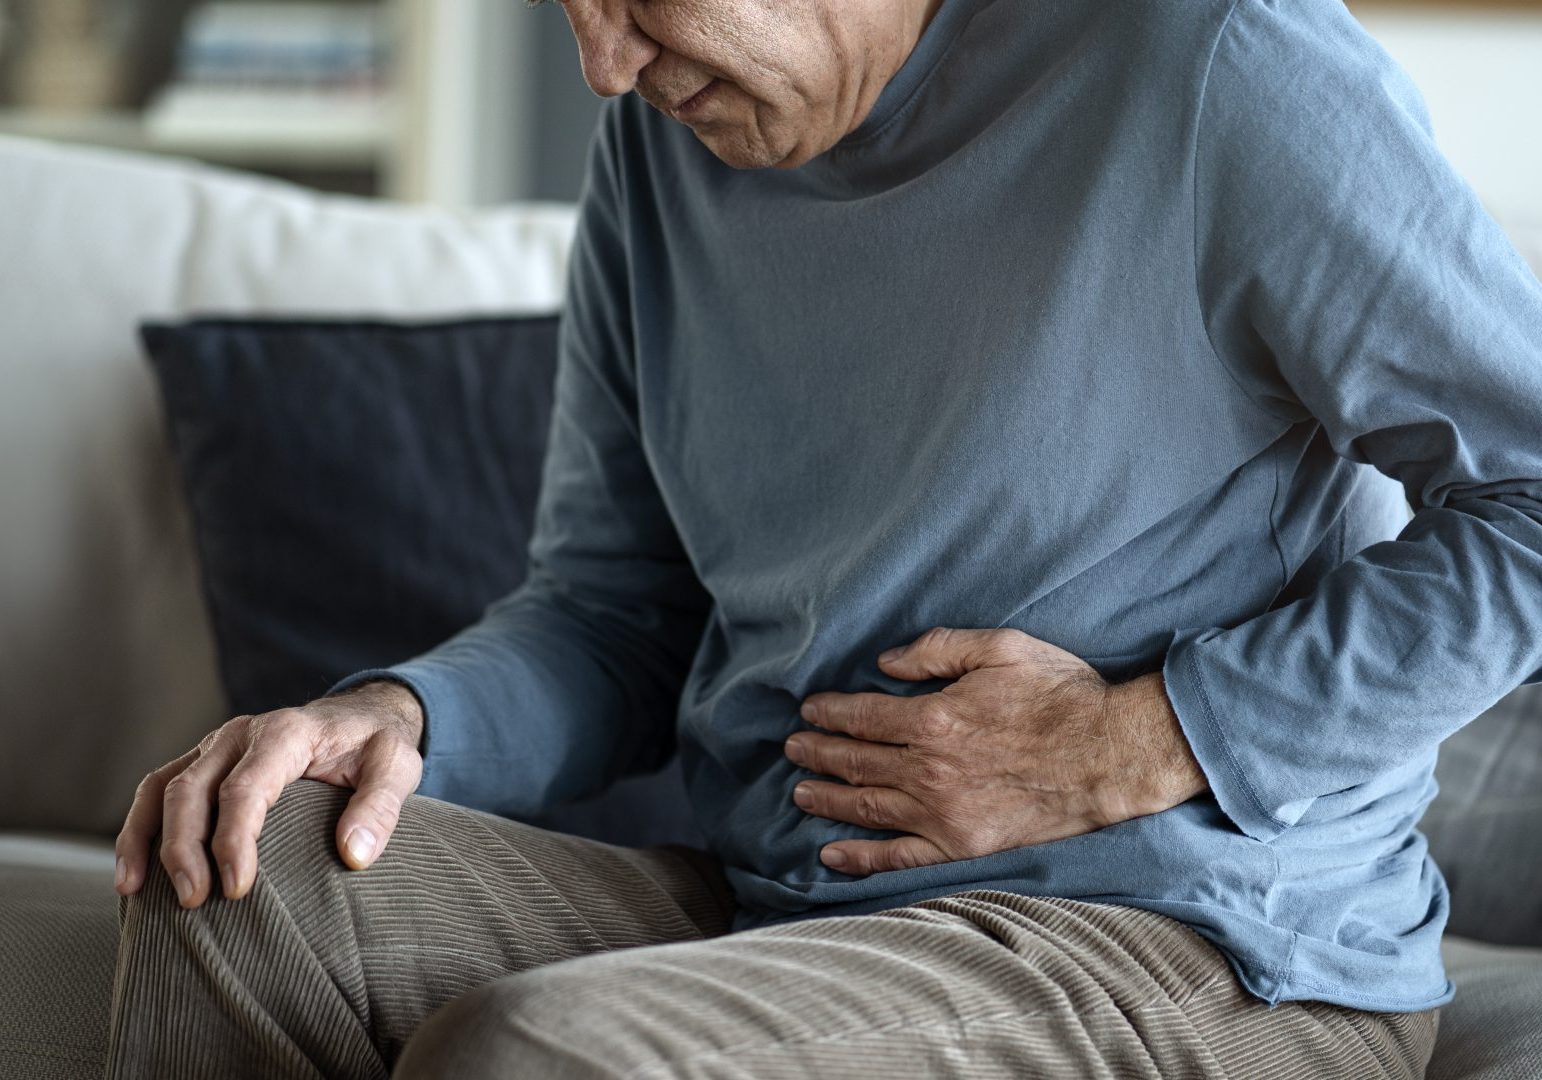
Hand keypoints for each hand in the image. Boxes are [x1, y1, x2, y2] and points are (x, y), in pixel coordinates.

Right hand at [115, 679, 424, 908]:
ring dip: (146, 839)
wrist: (361, 717)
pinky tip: (134, 876)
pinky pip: (157, 792)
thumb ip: (380, 807)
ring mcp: (216, 747)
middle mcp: (240, 735)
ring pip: (162, 788)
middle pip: (191, 789)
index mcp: (286, 733)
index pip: (245, 788)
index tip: (237, 888)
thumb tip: (354, 855)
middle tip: (194, 901)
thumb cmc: (377, 747)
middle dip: (184, 847)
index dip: (234, 839)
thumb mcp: (397, 767)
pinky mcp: (204, 763)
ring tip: (137, 893)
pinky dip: (139, 829)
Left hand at [785, 627, 1207, 876]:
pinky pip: (900, 856)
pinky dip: (862, 857)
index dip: (829, 713)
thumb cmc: (1061, 695)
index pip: (861, 716)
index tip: (809, 711)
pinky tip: (832, 855)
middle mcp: (928, 769)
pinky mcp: (962, 846)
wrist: (1112, 755)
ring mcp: (943, 813)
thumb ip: (937, 649)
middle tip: (792, 748)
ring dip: (827, 799)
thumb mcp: (1001, 648)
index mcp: (934, 718)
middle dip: (817, 753)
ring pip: (867, 807)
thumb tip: (886, 663)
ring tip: (800, 792)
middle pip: (855, 762)